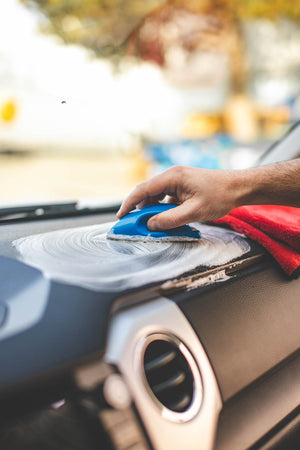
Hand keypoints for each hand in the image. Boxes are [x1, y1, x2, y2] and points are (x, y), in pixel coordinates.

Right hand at [117, 165, 244, 229]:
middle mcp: (172, 175)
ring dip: (153, 209)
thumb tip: (151, 226)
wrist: (239, 187)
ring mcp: (178, 180)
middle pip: (148, 192)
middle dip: (140, 209)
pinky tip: (168, 218)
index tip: (121, 217)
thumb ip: (170, 220)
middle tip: (136, 225)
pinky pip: (166, 197)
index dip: (129, 203)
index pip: (143, 189)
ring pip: (157, 195)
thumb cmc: (220, 196)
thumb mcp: (194, 212)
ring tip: (154, 224)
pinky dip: (163, 208)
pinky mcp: (183, 186)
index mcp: (172, 176)